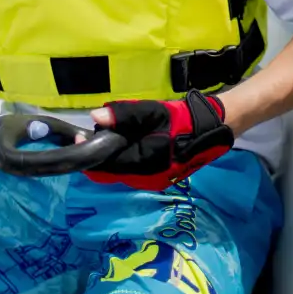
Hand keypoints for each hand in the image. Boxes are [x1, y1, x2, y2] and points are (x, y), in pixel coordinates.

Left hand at [84, 89, 233, 189]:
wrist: (212, 130)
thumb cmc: (181, 120)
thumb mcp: (152, 111)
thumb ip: (124, 115)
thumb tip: (95, 117)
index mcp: (142, 165)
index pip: (104, 168)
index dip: (89, 153)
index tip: (80, 136)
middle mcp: (144, 180)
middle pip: (110, 171)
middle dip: (101, 152)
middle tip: (100, 129)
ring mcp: (151, 182)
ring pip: (120, 171)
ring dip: (114, 154)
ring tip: (118, 130)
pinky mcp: (157, 178)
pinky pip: (132, 170)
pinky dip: (126, 156)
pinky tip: (132, 139)